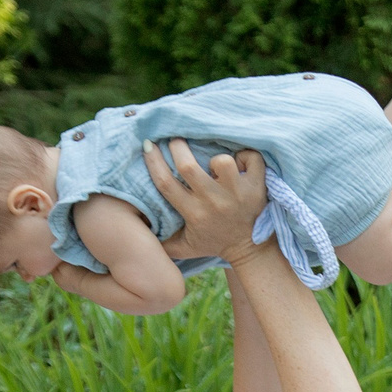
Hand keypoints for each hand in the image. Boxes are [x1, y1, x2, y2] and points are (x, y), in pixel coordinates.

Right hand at [145, 140, 266, 263]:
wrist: (250, 251)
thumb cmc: (214, 243)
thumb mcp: (185, 247)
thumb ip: (161, 241)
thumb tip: (133, 228)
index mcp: (193, 213)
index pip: (166, 183)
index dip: (153, 161)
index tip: (148, 144)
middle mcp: (213, 201)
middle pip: (188, 166)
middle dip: (179, 147)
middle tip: (178, 141)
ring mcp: (237, 193)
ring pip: (223, 161)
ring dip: (217, 155)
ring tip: (216, 162)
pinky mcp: (257, 187)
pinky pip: (252, 158)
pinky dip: (247, 156)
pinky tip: (241, 163)